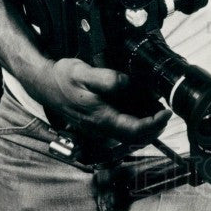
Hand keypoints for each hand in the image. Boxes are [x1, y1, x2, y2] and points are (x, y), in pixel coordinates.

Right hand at [28, 58, 171, 144]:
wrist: (43, 84)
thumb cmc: (62, 78)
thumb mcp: (83, 72)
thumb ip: (106, 79)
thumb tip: (127, 82)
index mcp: (101, 118)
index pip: (135, 130)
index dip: (154, 124)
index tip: (167, 112)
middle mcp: (100, 127)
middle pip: (135, 138)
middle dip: (154, 128)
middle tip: (166, 112)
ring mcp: (98, 127)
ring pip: (128, 135)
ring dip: (146, 126)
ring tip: (158, 109)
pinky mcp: (96, 122)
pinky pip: (121, 128)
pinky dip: (135, 122)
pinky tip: (141, 107)